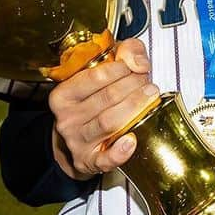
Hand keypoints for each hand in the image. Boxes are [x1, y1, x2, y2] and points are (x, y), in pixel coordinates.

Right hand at [47, 38, 158, 179]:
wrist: (78, 139)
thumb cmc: (94, 99)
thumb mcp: (105, 69)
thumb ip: (126, 52)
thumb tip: (138, 61)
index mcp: (64, 94)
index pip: (94, 77)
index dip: (121, 69)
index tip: (136, 68)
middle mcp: (67, 118)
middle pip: (106, 98)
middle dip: (133, 86)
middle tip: (148, 83)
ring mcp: (77, 141)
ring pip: (109, 123)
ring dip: (134, 108)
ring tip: (150, 97)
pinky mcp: (89, 161)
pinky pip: (105, 159)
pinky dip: (120, 151)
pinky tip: (132, 140)